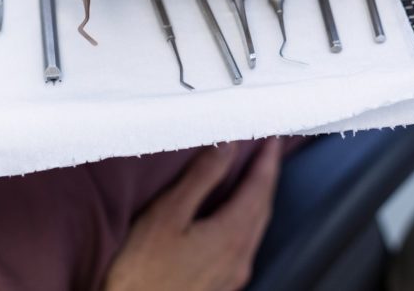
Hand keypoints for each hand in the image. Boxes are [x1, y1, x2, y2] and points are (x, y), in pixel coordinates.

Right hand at [105, 139, 281, 290]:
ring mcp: (233, 276)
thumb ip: (201, 178)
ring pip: (256, 228)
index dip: (267, 160)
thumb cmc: (141, 271)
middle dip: (267, 176)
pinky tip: (235, 217)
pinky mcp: (222, 286)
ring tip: (255, 178)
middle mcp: (240, 258)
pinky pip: (245, 244)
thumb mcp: (167, 214)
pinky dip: (247, 219)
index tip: (272, 137)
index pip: (259, 188)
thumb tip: (227, 147)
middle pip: (263, 208)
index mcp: (232, 235)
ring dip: (259, 199)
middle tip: (268, 151)